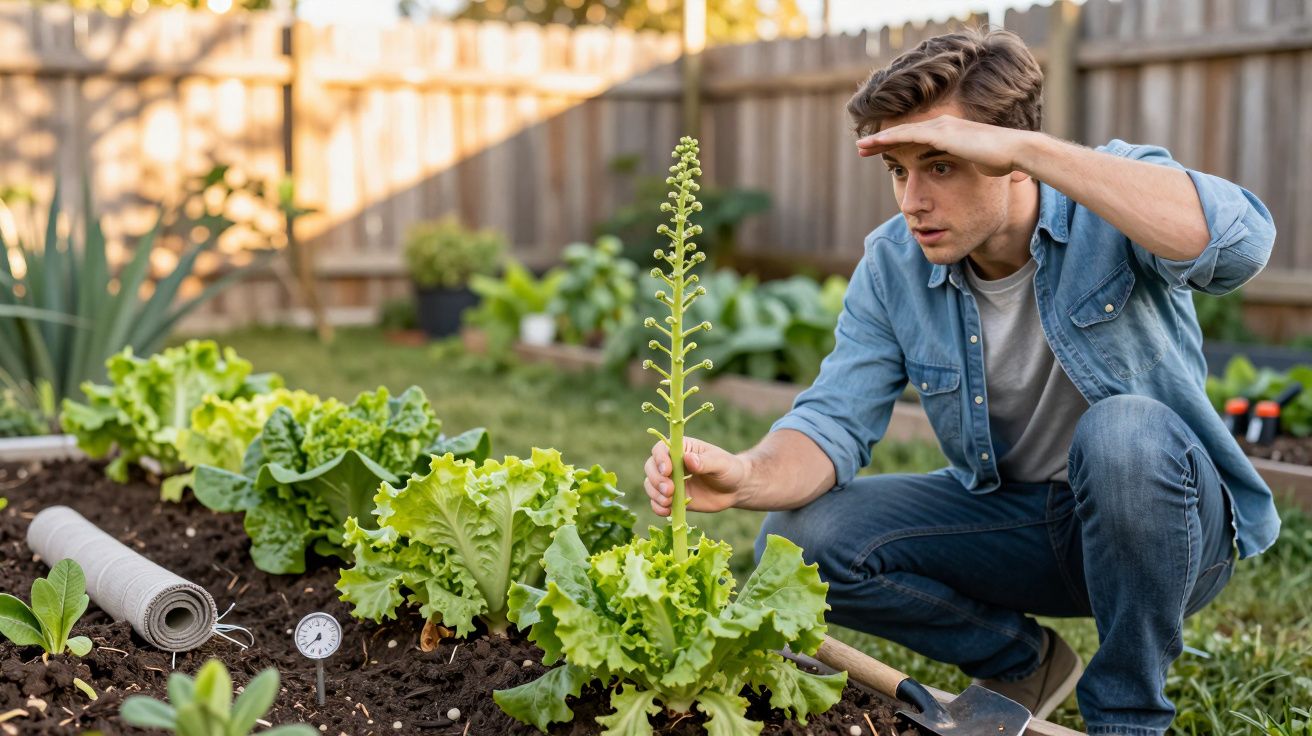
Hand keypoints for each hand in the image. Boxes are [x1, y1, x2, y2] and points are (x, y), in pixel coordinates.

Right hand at [643, 437, 745, 516]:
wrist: (734, 489)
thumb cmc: (729, 469)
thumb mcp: (721, 463)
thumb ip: (705, 461)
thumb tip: (688, 459)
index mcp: (682, 448)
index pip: (661, 449)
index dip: (660, 459)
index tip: (667, 470)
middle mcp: (671, 463)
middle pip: (651, 467)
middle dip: (656, 479)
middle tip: (669, 490)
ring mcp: (670, 481)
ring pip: (650, 485)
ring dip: (655, 494)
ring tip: (668, 502)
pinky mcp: (672, 497)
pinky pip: (657, 502)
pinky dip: (657, 507)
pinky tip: (667, 511)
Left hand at [855, 114, 1033, 176]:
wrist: (1014, 151)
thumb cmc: (1001, 162)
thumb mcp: (977, 166)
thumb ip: (967, 167)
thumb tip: (970, 175)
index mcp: (950, 133)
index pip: (916, 138)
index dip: (896, 145)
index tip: (879, 154)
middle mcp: (942, 126)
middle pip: (904, 133)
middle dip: (881, 141)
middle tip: (861, 149)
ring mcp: (941, 127)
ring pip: (901, 132)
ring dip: (879, 140)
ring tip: (861, 148)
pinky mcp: (941, 133)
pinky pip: (908, 135)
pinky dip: (890, 139)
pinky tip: (876, 144)